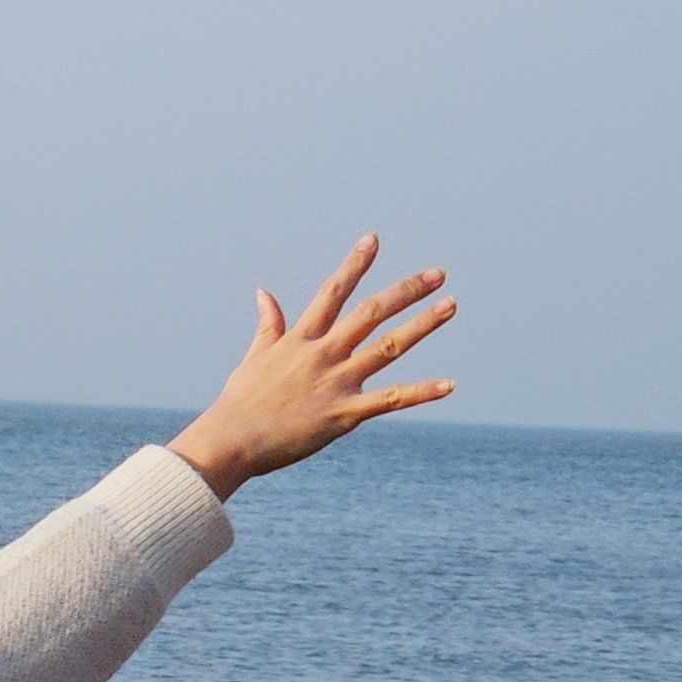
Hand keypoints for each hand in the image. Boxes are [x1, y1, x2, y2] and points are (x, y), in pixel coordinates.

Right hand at [168, 234, 455, 499]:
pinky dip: (421, 392)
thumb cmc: (238, 403)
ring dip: (421, 325)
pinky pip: (390, 400)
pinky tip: (449, 384)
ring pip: (387, 346)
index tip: (373, 240)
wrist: (231, 441)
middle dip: (406, 290)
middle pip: (371, 312)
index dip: (354, 264)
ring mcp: (334, 382)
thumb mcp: (254, 357)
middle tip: (438, 274)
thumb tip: (264, 293)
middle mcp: (322, 354)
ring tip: (450, 305)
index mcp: (299, 339)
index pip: (332, 292)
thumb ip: (268, 325)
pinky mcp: (343, 414)